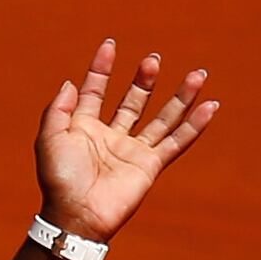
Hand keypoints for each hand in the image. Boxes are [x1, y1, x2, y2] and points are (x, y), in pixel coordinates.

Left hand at [37, 38, 217, 242]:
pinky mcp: (150, 165)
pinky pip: (177, 142)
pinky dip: (195, 125)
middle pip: (133, 101)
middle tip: (153, 59)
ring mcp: (133, 150)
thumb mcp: (50, 137)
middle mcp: (111, 136)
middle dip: (144, 79)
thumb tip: (71, 82)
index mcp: (85, 127)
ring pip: (162, 118)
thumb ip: (59, 108)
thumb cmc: (59, 180)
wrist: (77, 215)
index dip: (101, 68)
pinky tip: (210, 106)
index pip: (96, 90)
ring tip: (198, 74)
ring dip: (180, 97)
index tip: (110, 44)